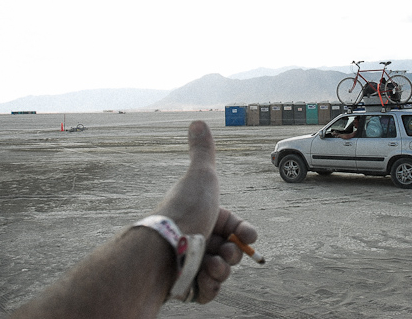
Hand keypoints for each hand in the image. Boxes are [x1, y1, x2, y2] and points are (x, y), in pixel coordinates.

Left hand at [154, 121, 257, 303]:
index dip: (245, 231)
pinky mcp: (185, 287)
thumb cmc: (185, 212)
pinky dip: (210, 287)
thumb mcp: (200, 177)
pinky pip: (208, 291)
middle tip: (224, 252)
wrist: (162, 251)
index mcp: (203, 217)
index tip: (249, 236)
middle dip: (234, 253)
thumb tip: (197, 121)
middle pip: (230, 250)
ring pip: (221, 271)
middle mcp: (196, 239)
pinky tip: (203, 279)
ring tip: (211, 266)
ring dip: (222, 270)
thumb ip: (203, 151)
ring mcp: (191, 263)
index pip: (234, 226)